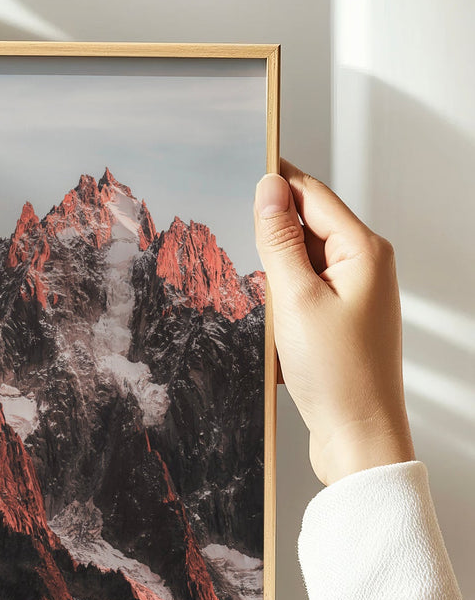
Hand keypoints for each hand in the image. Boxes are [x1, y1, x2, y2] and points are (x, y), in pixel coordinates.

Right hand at [253, 159, 415, 486]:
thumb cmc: (337, 374)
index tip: (239, 163)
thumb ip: (280, 239)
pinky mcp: (340, 318)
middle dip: (269, 231)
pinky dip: (280, 296)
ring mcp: (354, 293)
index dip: (275, 179)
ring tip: (258, 297)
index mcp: (364, 251)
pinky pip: (302, 289)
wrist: (358, 436)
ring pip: (300, 259)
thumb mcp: (296, 299)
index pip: (311, 194)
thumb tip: (269, 189)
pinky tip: (268, 320)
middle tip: (235, 240)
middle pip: (306, 224)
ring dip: (272, 270)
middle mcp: (365, 266)